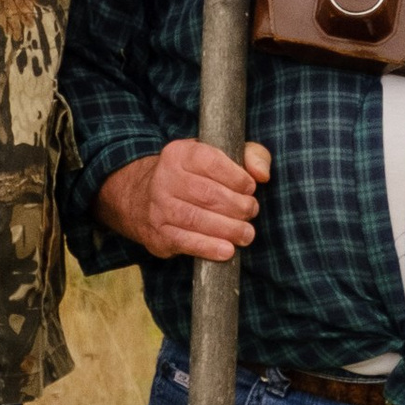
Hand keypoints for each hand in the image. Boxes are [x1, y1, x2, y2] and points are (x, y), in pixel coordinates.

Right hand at [94, 138, 270, 260]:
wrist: (142, 197)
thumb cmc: (194, 176)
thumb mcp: (218, 155)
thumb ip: (249, 155)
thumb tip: (262, 174)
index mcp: (180, 153)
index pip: (210, 162)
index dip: (236, 177)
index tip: (250, 188)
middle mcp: (164, 178)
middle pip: (207, 194)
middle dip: (237, 206)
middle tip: (251, 212)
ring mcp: (158, 207)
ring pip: (196, 219)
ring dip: (227, 229)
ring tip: (246, 234)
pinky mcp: (158, 233)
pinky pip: (184, 242)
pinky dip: (208, 248)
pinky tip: (227, 250)